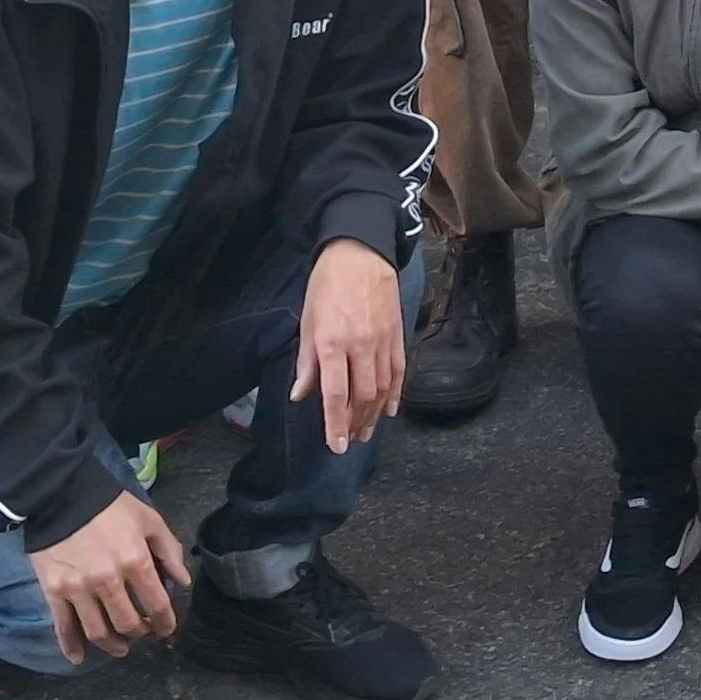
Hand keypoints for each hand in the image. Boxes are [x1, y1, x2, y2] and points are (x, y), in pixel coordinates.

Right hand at [29, 489, 191, 663]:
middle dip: (141, 633)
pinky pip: (62, 627)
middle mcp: (108, 581)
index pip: (157, 605)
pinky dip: (71, 647)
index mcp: (136, 561)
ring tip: (121, 647)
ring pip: (98, 632)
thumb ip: (168, 550)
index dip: (165, 622)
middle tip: (143, 632)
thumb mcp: (148, 520)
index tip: (167, 628)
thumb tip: (182, 582)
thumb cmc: (111, 507)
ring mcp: (78, 590)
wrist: (62, 495)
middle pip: (128, 623)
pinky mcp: (54, 592)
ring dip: (113, 645)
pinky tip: (79, 658)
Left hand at [289, 238, 404, 453]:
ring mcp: (382, 340)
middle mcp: (360, 346)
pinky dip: (396, 394)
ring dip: (374, 415)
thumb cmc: (326, 285)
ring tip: (366, 432)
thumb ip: (306, 362)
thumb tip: (301, 395)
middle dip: (356, 424)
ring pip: (382, 388)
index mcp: (332, 343)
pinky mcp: (398, 334)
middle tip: (349, 441)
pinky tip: (391, 409)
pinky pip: (399, 371)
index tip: (336, 447)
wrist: (360, 252)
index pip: (336, 395)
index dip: (336, 424)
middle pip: (362, 397)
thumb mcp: (308, 321)